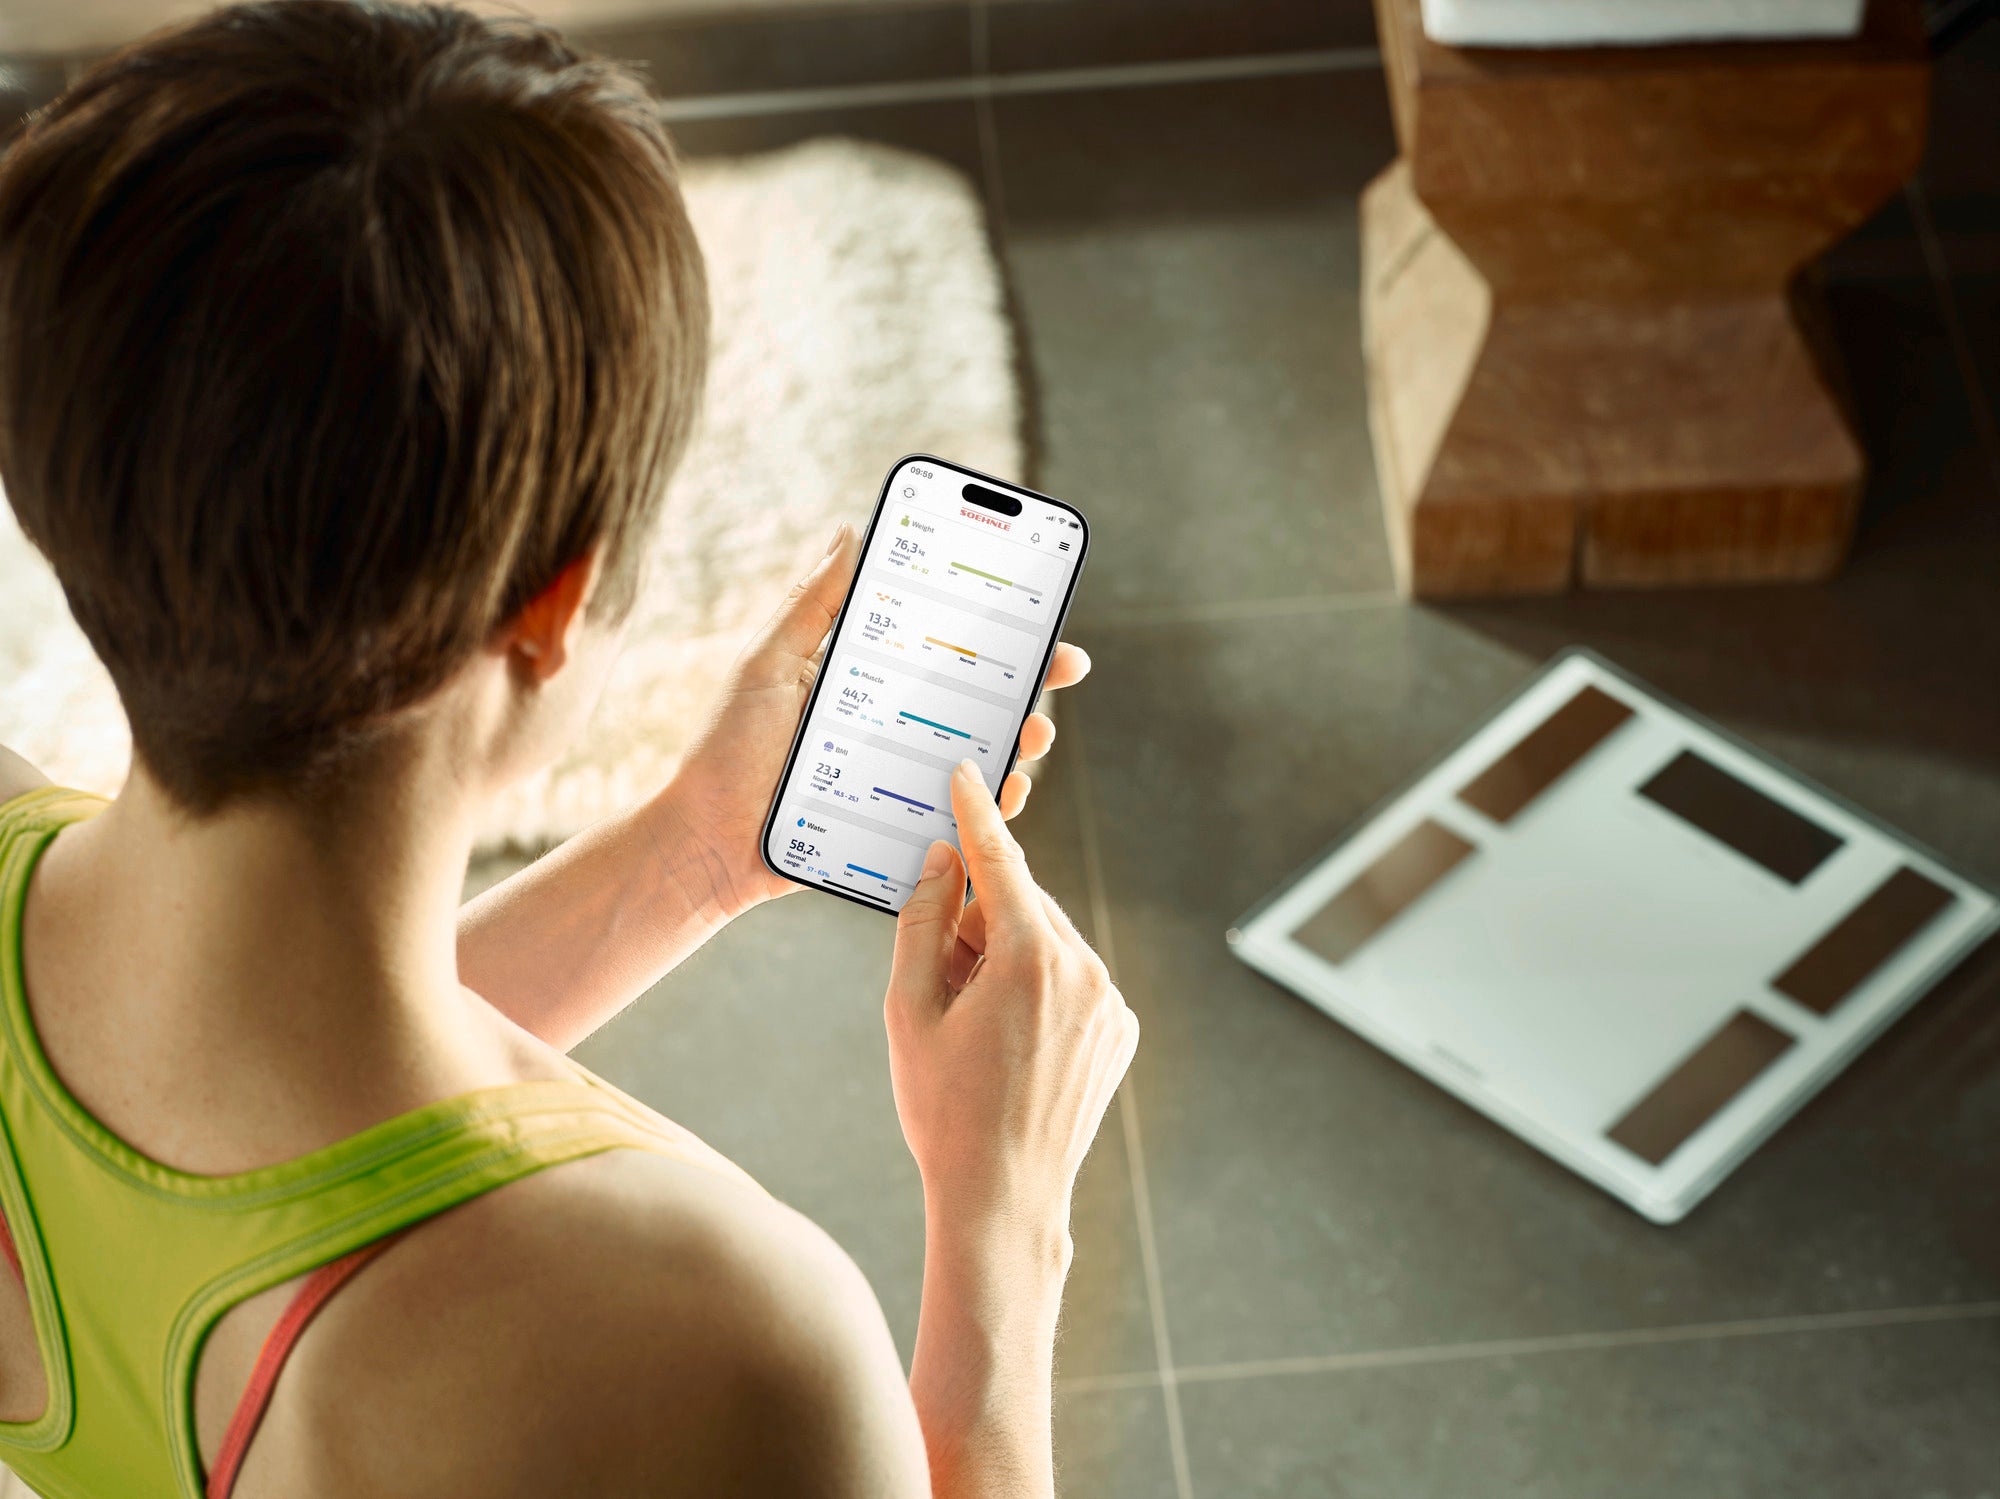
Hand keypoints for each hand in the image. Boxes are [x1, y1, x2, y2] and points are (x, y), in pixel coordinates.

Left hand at [658, 523, 1092, 918]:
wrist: (704, 842)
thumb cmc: (727, 750)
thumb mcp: (768, 663)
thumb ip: (813, 604)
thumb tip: (851, 531)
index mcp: (868, 679)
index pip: (942, 643)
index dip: (994, 626)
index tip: (1039, 608)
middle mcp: (894, 725)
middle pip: (976, 697)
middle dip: (1030, 679)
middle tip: (1060, 665)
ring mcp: (901, 778)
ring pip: (978, 755)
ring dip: (1019, 741)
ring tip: (1033, 732)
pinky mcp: (899, 828)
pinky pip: (956, 816)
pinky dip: (988, 806)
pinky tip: (1006, 794)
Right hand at [885, 762, 1138, 1261]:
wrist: (1004, 1197)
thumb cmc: (944, 1109)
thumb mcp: (908, 1010)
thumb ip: (921, 922)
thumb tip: (939, 861)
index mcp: (1030, 958)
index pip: (999, 860)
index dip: (975, 811)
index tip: (967, 771)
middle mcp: (1085, 969)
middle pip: (1023, 904)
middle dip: (978, 917)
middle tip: (941, 976)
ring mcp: (1111, 1002)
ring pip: (1050, 940)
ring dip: (1009, 954)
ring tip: (973, 1023)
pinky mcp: (1121, 1029)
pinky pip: (1074, 979)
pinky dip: (1039, 986)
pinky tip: (1008, 1039)